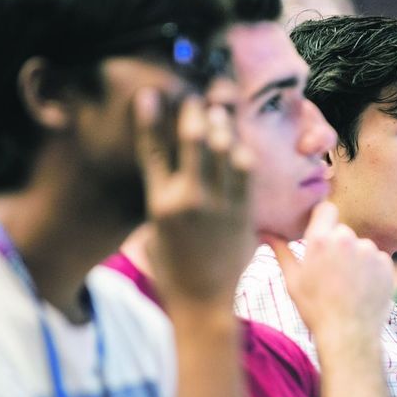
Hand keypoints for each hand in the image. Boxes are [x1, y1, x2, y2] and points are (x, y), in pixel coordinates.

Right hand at [134, 84, 254, 308]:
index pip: (152, 151)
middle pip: (193, 139)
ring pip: (223, 149)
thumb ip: (159, 201)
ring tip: (218, 108)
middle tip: (194, 97)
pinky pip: (246, 171)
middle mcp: (190, 199)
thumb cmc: (173, 271)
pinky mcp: (244, 212)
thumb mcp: (153, 234)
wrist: (204, 303)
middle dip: (194, 111)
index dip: (150, 118)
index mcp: (160, 204)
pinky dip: (241, 152)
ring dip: (221, 124)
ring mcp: (220, 204)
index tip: (150, 94)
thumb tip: (161, 175)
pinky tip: (237, 142)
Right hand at [266, 202, 391, 339]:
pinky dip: (371, 270)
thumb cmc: (315, 310)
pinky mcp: (386, 264)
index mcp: (319, 240)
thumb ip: (281, 251)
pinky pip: (377, 259)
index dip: (323, 220)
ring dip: (355, 259)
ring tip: (348, 285)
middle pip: (342, 231)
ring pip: (360, 246)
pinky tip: (362, 289)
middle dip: (337, 246)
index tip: (321, 235)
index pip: (325, 208)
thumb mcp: (293, 281)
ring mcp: (368, 251)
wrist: (349, 335)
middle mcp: (346, 239)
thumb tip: (264, 232)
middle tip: (332, 272)